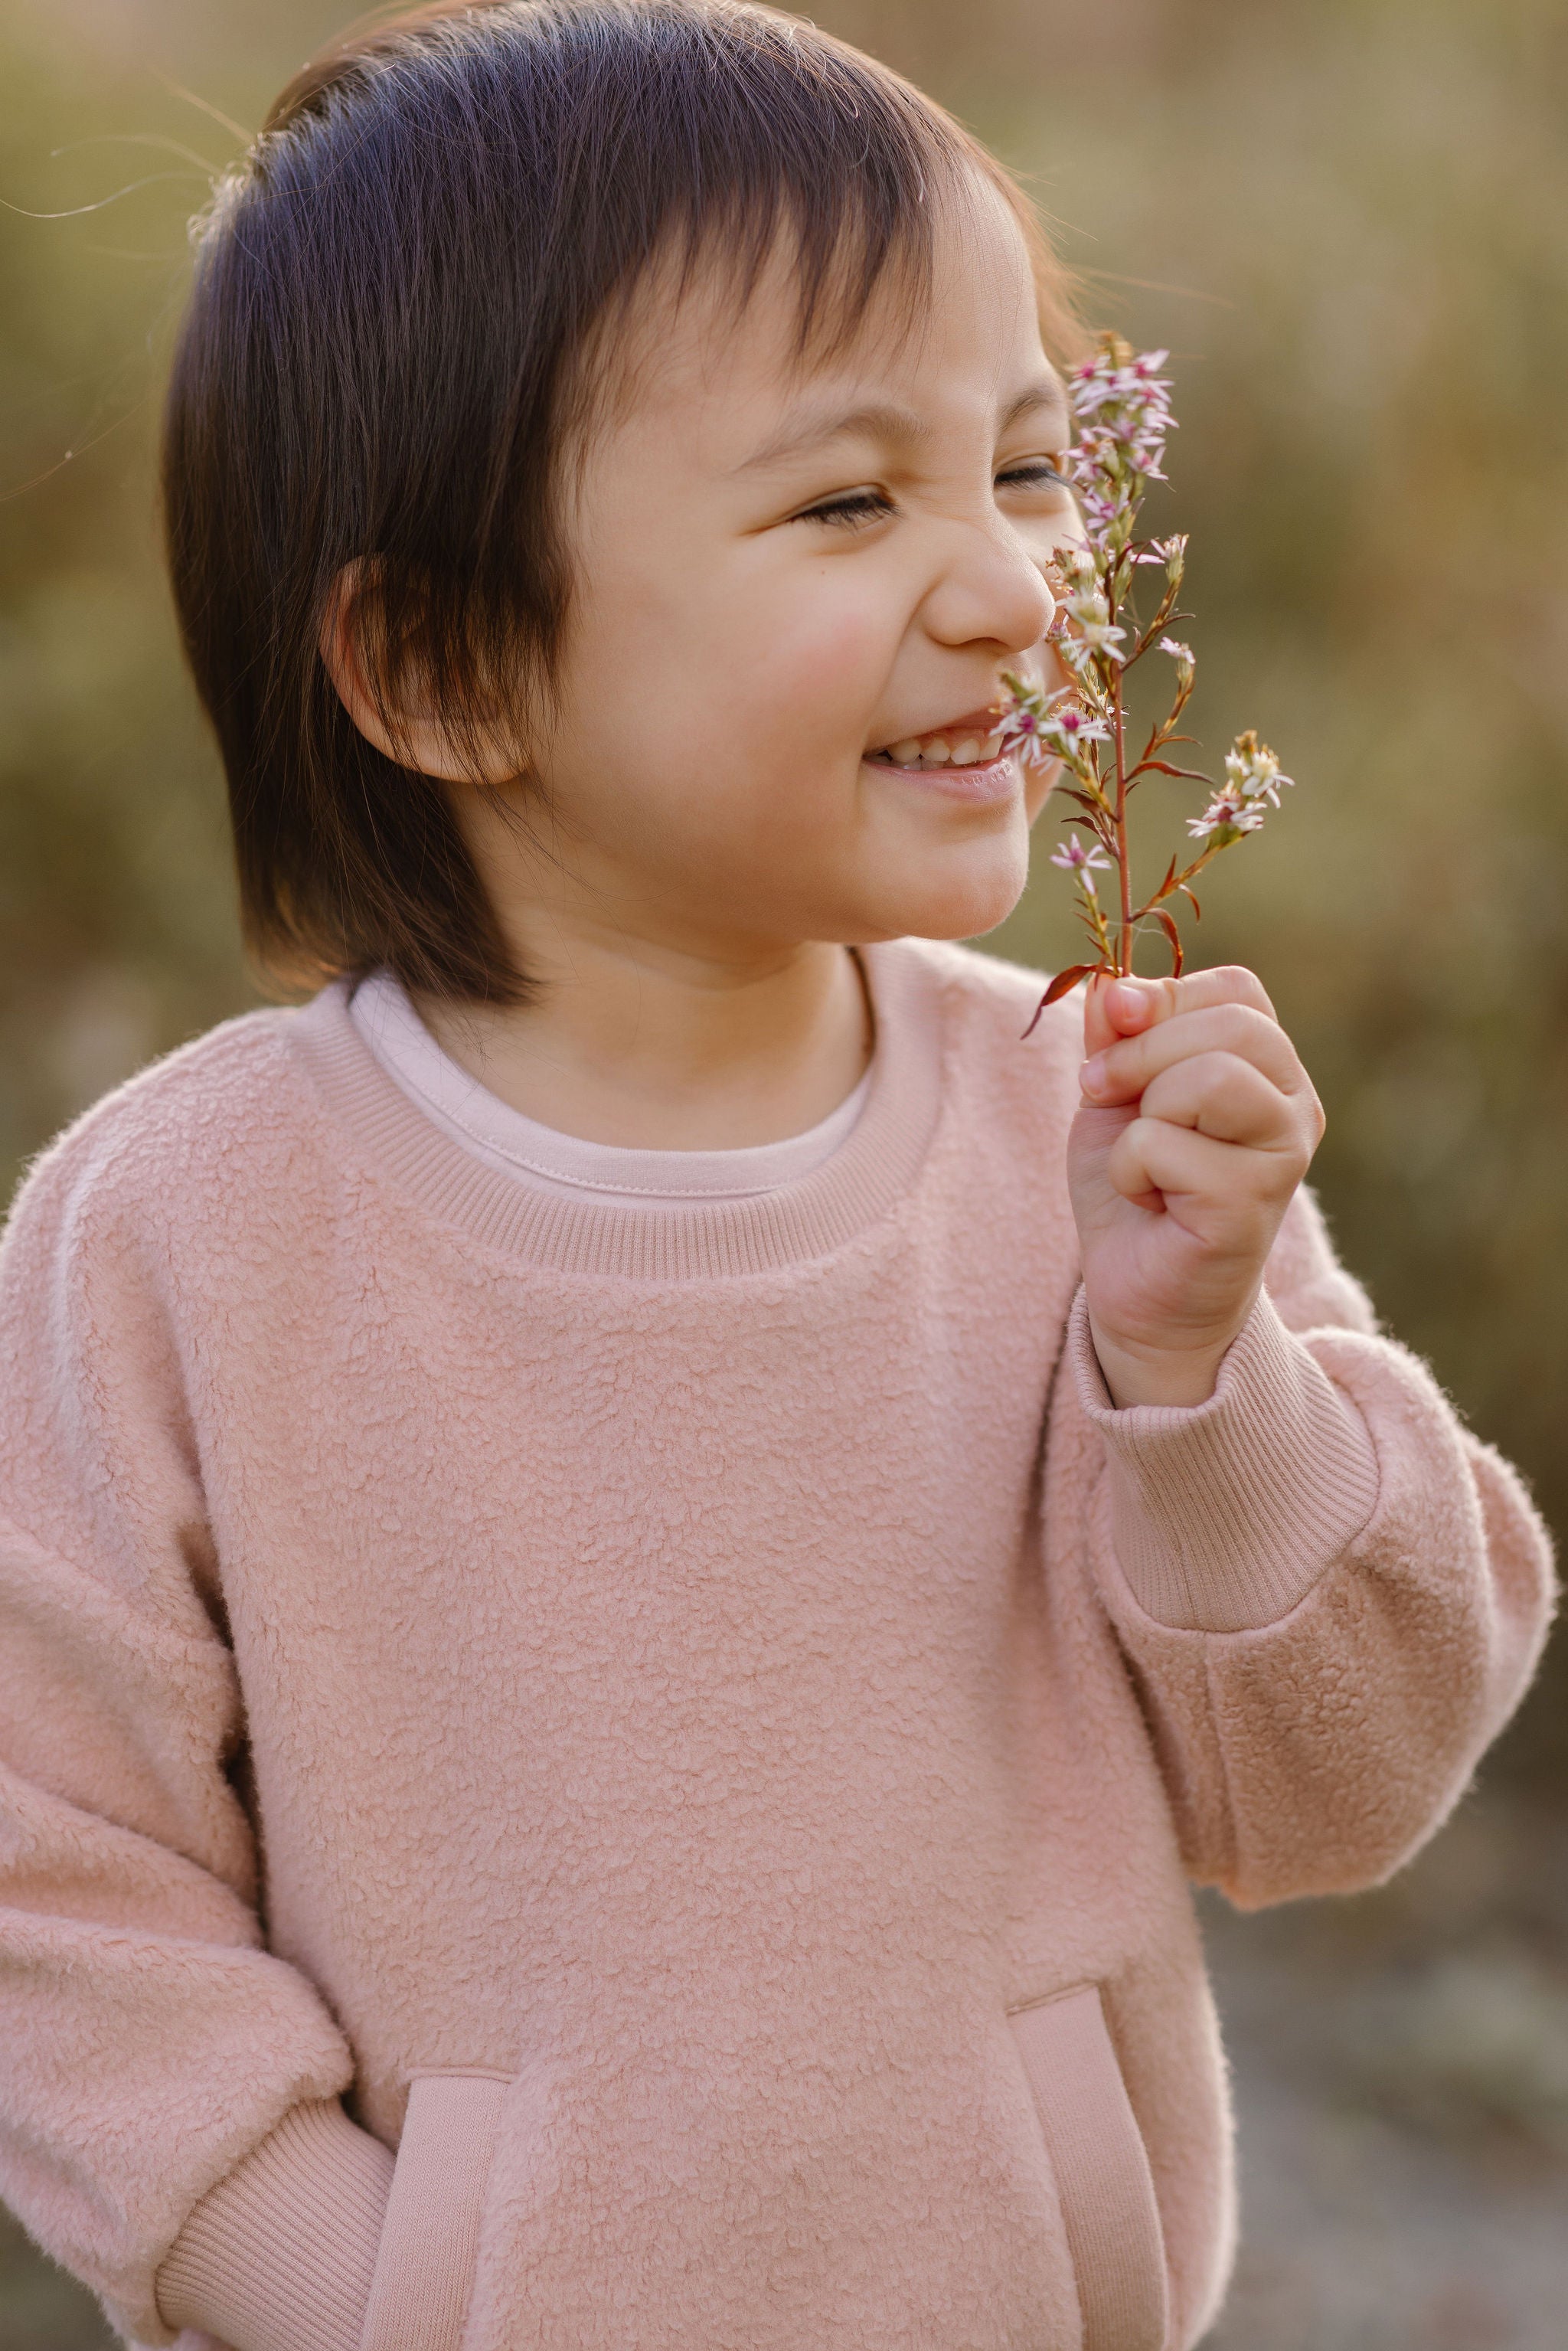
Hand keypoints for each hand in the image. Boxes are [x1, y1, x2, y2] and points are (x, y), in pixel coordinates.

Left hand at [1065, 966, 1324, 1407]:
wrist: (1138, 1291)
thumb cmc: (1137, 1189)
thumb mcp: (1114, 1092)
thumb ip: (1117, 1033)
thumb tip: (1113, 986)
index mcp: (1268, 1067)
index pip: (1236, 990)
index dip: (1163, 1000)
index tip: (1112, 1038)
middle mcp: (1292, 1105)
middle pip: (1229, 1024)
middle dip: (1139, 1051)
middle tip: (1102, 1093)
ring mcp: (1283, 1156)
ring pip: (1213, 1076)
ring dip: (1145, 1111)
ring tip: (1141, 1157)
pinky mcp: (1252, 1204)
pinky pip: (1168, 1143)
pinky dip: (1131, 1167)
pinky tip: (1150, 1201)